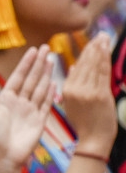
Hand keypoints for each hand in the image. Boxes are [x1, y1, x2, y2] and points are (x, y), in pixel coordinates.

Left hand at [0, 45, 54, 169]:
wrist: (5, 155)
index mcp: (6, 99)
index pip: (18, 76)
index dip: (26, 63)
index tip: (32, 50)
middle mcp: (20, 102)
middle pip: (31, 79)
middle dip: (38, 64)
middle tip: (46, 47)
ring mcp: (31, 110)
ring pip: (40, 87)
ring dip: (46, 73)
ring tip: (52, 59)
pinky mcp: (40, 119)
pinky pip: (47, 103)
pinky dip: (51, 92)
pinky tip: (54, 81)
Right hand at [62, 34, 116, 154]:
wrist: (94, 139)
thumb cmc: (85, 123)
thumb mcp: (72, 104)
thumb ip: (73, 85)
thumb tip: (73, 68)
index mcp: (66, 90)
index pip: (77, 67)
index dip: (85, 53)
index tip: (91, 41)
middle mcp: (74, 89)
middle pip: (85, 64)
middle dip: (93, 47)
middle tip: (100, 34)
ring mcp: (87, 91)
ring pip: (94, 66)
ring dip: (100, 49)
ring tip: (104, 37)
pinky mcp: (99, 94)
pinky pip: (102, 72)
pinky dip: (104, 59)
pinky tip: (106, 49)